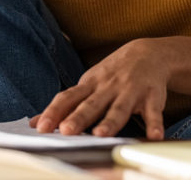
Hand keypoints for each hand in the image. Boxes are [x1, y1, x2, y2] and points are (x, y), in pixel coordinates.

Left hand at [31, 38, 167, 139]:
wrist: (148, 54)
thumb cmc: (111, 75)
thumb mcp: (87, 85)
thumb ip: (64, 105)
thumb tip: (35, 123)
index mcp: (89, 85)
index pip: (68, 98)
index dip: (54, 112)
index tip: (41, 128)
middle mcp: (108, 87)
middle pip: (91, 104)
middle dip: (79, 118)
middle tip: (66, 131)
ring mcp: (130, 91)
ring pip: (119, 108)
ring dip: (110, 121)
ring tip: (102, 134)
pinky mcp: (152, 97)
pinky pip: (153, 112)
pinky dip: (154, 124)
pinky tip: (154, 136)